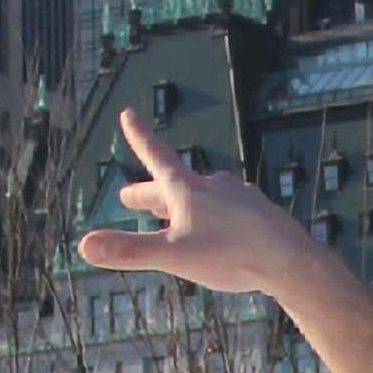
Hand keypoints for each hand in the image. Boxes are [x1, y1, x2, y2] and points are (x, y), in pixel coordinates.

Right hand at [75, 104, 310, 297]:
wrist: (289, 259)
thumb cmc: (231, 255)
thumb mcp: (173, 256)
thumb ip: (130, 250)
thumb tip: (84, 246)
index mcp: (187, 190)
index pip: (155, 156)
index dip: (139, 136)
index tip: (128, 114)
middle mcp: (212, 186)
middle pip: (175, 184)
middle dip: (150, 192)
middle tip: (130, 197)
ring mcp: (239, 197)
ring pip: (206, 195)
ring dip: (188, 201)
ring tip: (182, 209)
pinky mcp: (260, 214)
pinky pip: (234, 210)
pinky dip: (220, 216)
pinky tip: (228, 223)